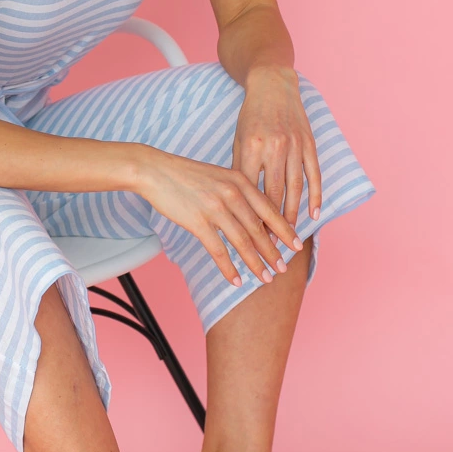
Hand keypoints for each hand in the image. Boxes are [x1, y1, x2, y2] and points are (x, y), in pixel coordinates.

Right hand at [134, 147, 303, 286]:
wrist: (156, 170)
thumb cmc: (186, 174)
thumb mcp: (219, 176)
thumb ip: (238, 191)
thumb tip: (254, 214)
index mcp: (240, 181)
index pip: (270, 209)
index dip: (285, 230)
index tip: (297, 245)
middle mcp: (232, 194)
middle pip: (259, 229)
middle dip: (274, 252)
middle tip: (283, 268)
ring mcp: (215, 208)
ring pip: (243, 242)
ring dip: (256, 264)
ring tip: (266, 278)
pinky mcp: (198, 222)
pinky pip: (218, 251)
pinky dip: (229, 269)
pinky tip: (236, 280)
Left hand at [232, 66, 321, 233]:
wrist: (273, 85)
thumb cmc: (251, 116)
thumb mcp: (238, 140)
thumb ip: (240, 169)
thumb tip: (240, 204)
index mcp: (250, 148)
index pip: (249, 192)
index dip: (250, 217)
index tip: (247, 239)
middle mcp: (273, 147)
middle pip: (273, 195)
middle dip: (271, 224)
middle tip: (269, 247)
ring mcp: (294, 145)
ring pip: (294, 189)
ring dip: (292, 216)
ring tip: (289, 237)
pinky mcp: (309, 143)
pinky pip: (314, 175)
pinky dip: (315, 196)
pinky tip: (313, 215)